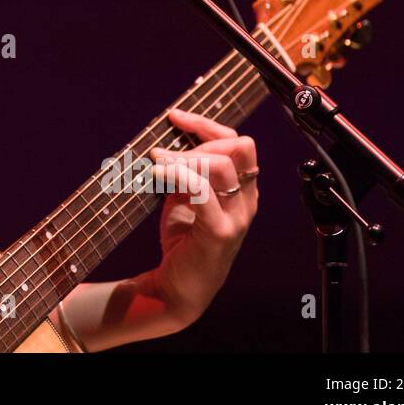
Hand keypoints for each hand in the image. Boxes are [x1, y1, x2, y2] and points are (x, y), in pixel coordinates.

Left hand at [144, 108, 258, 329]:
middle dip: (199, 141)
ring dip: (185, 158)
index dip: (207, 125)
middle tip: (165, 153)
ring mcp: (237, 217)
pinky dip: (179, 175)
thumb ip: (188, 170)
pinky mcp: (219, 232)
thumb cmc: (183, 240)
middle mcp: (247, 201)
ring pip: (223, 166)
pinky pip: (204, 192)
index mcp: (243, 189)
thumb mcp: (186, 196)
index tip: (175, 117)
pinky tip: (157, 173)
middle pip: (238, 148)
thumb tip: (170, 139)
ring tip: (157, 163)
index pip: (239, 143)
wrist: (177, 287)